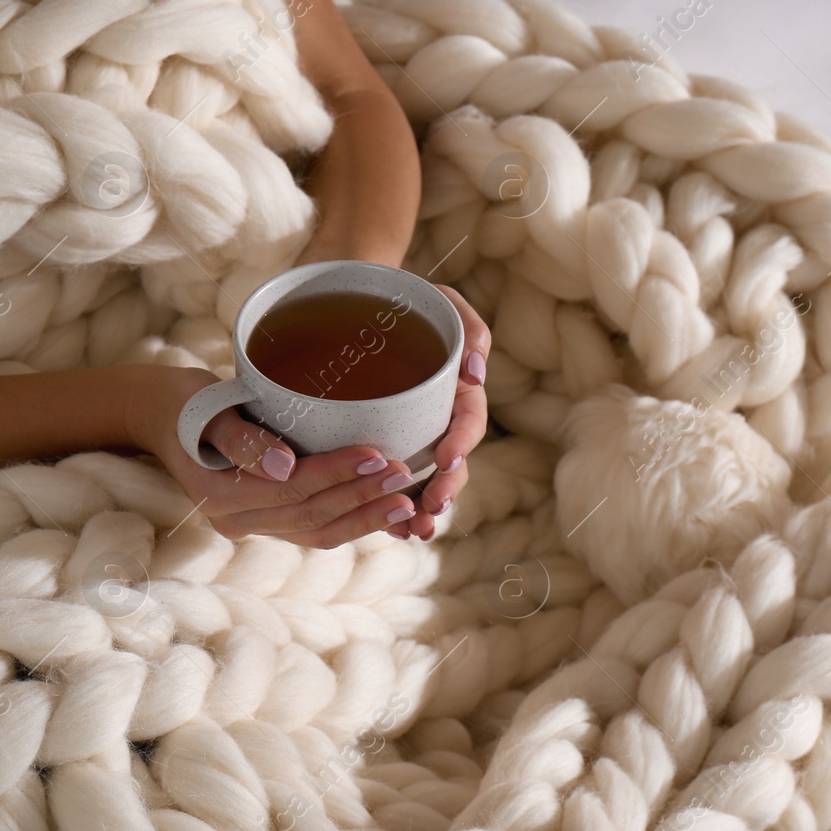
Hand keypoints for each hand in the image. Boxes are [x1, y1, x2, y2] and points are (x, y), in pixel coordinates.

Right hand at [130, 365, 425, 548]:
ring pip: (317, 532)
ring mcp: (251, 526)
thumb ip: (240, 438)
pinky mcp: (265, 520)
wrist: (159, 418)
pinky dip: (352, 522)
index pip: (292, 489)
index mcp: (221, 495)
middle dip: (363, 498)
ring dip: (365, 519)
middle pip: (311, 515)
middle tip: (408, 477)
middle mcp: (237, 520)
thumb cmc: (184, 403)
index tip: (380, 455)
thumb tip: (283, 468)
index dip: (339, 474)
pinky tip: (386, 513)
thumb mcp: (203, 408)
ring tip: (409, 503)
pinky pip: (314, 530)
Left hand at [388, 285, 490, 540]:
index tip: (445, 459)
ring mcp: (412, 436)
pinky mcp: (383, 445)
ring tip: (412, 532)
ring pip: (423, 481)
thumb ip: (467, 328)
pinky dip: (392, 507)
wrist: (354, 299)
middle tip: (430, 512)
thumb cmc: (403, 299)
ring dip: (422, 510)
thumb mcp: (439, 301)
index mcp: (456, 390)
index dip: (462, 442)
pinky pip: (391, 481)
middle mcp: (437, 419)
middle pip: (451, 463)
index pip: (467, 420)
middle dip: (445, 491)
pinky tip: (387, 528)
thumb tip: (477, 374)